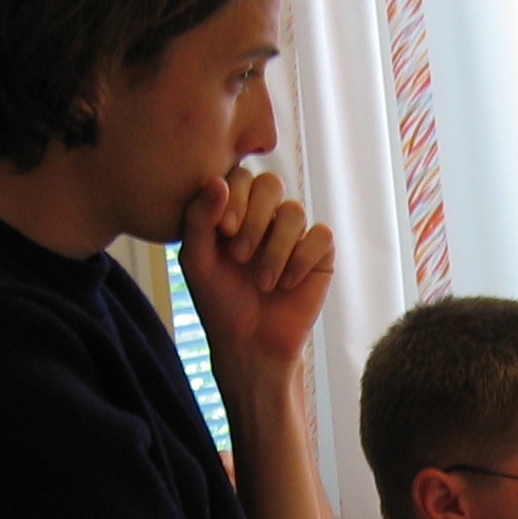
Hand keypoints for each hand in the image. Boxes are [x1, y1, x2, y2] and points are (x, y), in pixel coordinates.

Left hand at [179, 168, 334, 375]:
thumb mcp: (197, 260)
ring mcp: (294, 233)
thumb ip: (199, 219)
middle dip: (255, 220)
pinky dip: (302, 259)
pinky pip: (321, 236)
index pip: (240, 176)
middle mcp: (266, 215)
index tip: (224, 231)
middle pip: (271, 184)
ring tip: (262, 282)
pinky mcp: (319, 253)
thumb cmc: (219, 301)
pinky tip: (287, 283)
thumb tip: (217, 181)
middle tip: (240, 256)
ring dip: (275, 249)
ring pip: (295, 212)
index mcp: (235, 209)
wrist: (250, 342)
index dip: (235, 196)